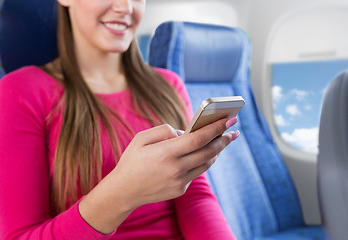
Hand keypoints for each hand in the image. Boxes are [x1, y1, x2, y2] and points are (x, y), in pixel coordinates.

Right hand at [112, 117, 238, 207]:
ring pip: (206, 163)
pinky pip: (196, 172)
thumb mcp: (141, 138)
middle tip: (233, 131)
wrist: (124, 191)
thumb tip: (184, 132)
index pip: (199, 138)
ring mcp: (180, 181)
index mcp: (166, 153)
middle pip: (209, 151)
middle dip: (223, 139)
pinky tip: (202, 154)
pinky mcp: (180, 189)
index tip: (230, 119)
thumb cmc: (131, 161)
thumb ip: (164, 131)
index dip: (217, 128)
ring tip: (222, 141)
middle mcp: (176, 168)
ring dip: (216, 151)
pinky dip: (201, 161)